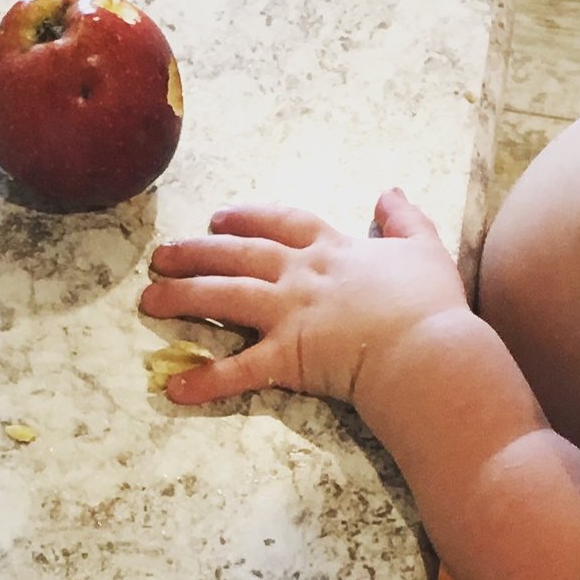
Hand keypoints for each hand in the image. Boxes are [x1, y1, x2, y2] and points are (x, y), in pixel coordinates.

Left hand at [139, 190, 469, 405]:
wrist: (429, 348)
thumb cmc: (431, 303)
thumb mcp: (423, 248)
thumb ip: (405, 219)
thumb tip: (392, 191)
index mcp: (332, 249)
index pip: (280, 223)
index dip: (246, 218)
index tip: (219, 217)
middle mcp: (301, 275)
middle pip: (237, 255)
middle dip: (195, 252)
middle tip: (161, 255)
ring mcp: (290, 314)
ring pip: (224, 298)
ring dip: (182, 298)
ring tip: (148, 300)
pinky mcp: (287, 356)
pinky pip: (238, 370)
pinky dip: (205, 380)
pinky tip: (172, 388)